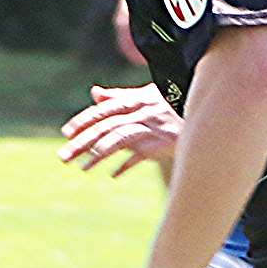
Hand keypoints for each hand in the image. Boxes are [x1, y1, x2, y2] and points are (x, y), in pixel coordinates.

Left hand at [60, 85, 182, 177]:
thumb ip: (119, 96)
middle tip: (64, 157)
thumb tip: (94, 93)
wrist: (202, 116)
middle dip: (82, 142)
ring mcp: (152, 127)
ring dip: (98, 155)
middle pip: (105, 126)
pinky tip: (114, 175)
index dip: (83, 121)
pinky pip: (140, 155)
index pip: (103, 110)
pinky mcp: (163, 142)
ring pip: (118, 139)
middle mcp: (141, 111)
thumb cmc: (171, 106)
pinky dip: (126, 164)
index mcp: (135, 99)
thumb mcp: (146, 97)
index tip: (66, 133)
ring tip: (83, 169)